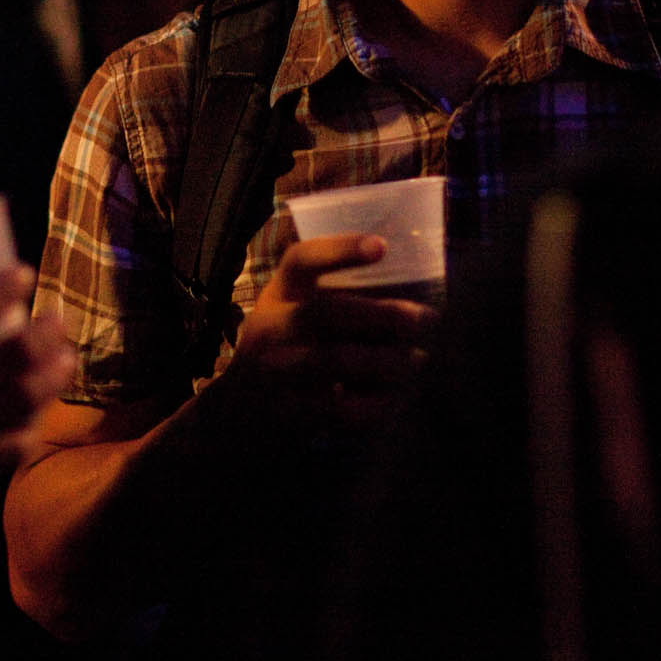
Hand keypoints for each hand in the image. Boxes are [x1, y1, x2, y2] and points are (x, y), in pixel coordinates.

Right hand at [0, 265, 75, 490]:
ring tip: (65, 362)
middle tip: (57, 319)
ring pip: (20, 406)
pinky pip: (5, 454)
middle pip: (12, 359)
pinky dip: (28, 431)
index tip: (22, 274)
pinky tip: (36, 418)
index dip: (1, 288)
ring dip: (51, 381)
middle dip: (45, 334)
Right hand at [218, 234, 435, 436]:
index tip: (382, 247)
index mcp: (279, 294)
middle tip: (423, 319)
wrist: (237, 413)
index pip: (301, 260)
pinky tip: (397, 400)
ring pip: (330, 361)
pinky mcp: (283, 411)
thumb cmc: (288, 351)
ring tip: (418, 360)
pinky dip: (371, 404)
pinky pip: (333, 408)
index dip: (340, 250)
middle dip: (378, 315)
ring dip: (382, 361)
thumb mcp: (296, 316)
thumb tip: (416, 300)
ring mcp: (272, 370)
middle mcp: (269, 327)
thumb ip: (342, 304)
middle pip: (321, 312)